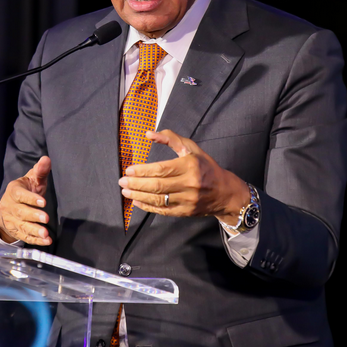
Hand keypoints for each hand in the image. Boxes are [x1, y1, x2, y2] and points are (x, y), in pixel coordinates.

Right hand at [0, 156, 52, 245]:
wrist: (8, 207)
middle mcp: (10, 207)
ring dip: (34, 230)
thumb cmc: (24, 191)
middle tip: (45, 218)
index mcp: (14, 191)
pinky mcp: (16, 231)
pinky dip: (35, 240)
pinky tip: (46, 240)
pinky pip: (25, 237)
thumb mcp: (31, 179)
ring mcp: (12, 220)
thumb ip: (40, 171)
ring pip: (22, 226)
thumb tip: (46, 159)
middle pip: (21, 212)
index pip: (20, 195)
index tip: (43, 201)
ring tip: (45, 233)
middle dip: (33, 215)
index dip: (31, 198)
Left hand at [118, 130, 249, 223]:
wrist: (225, 192)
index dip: (142, 171)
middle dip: (136, 184)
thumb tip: (148, 134)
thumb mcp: (191, 148)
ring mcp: (188, 200)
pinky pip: (163, 211)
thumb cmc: (205, 167)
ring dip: (138, 196)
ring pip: (158, 200)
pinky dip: (148, 207)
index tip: (129, 170)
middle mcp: (189, 184)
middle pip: (157, 185)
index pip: (161, 169)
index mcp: (190, 166)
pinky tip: (137, 202)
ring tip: (125, 192)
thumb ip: (170, 138)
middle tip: (121, 182)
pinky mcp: (185, 212)